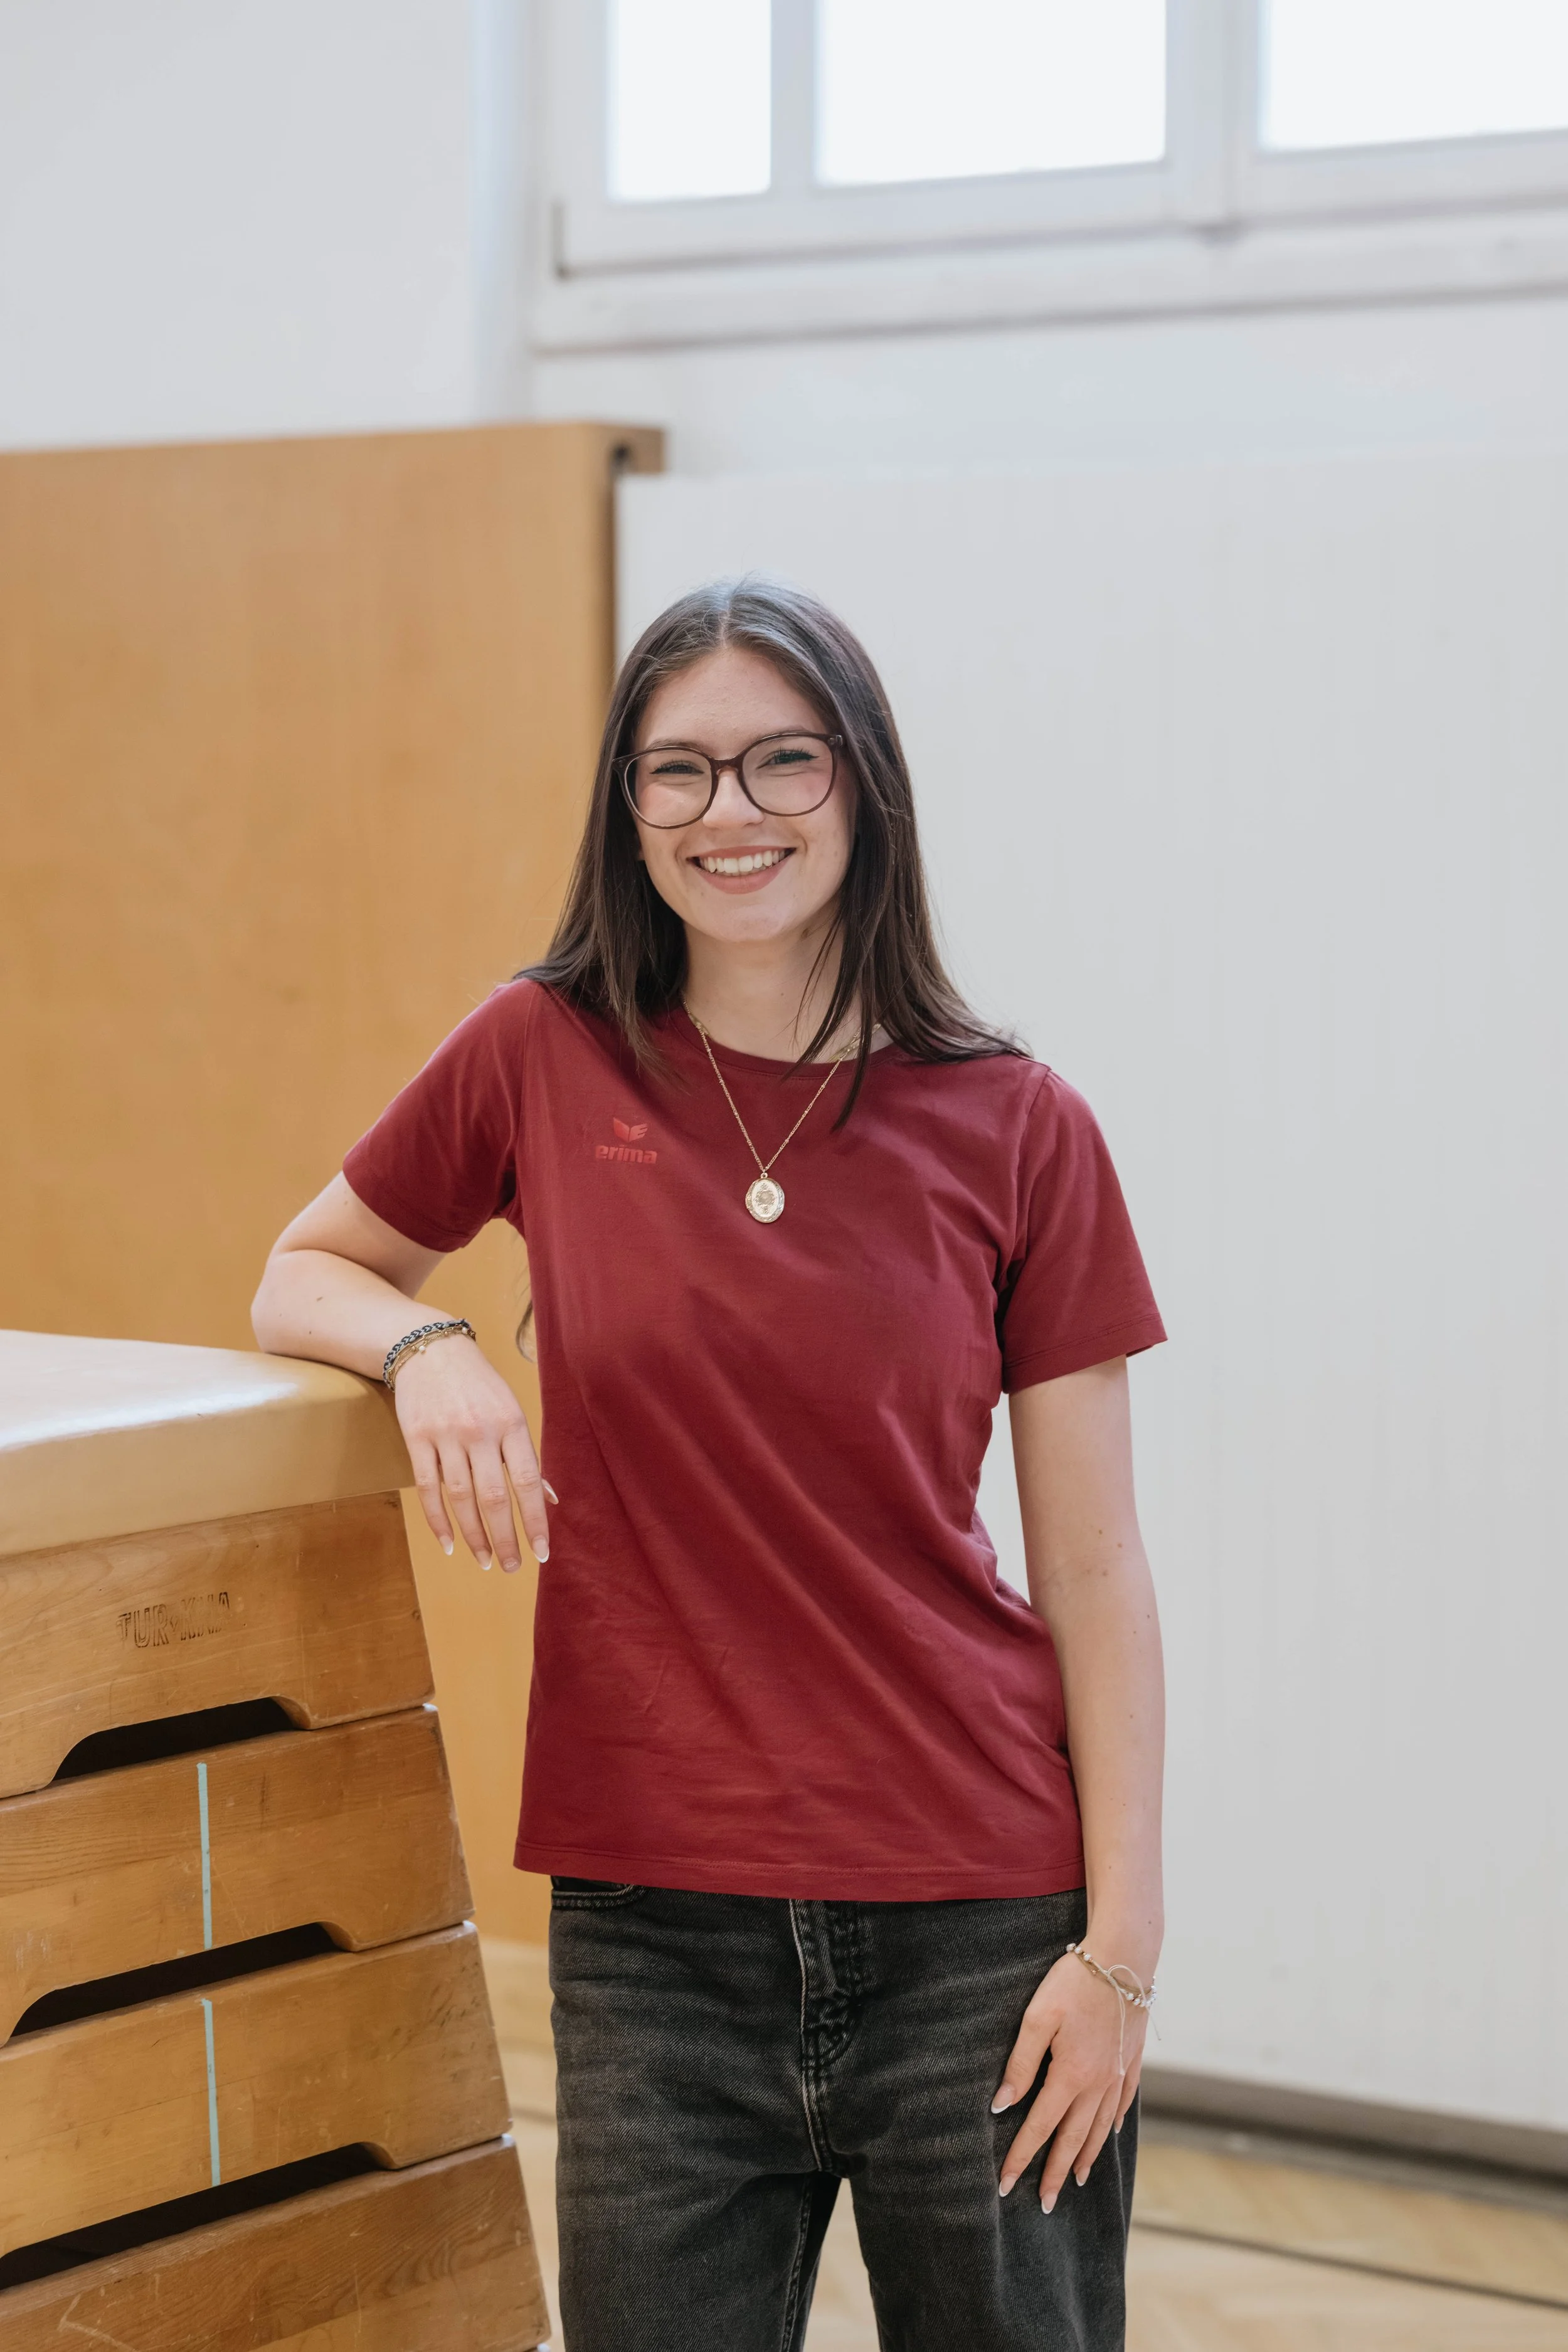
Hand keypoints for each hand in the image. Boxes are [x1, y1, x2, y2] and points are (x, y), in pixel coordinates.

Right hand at [392, 1335, 552, 1573]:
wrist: (431, 1350)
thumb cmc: (479, 1386)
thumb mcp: (511, 1411)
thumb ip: (527, 1456)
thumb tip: (551, 1499)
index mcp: (511, 1424)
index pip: (528, 1481)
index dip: (535, 1520)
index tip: (542, 1553)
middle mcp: (480, 1431)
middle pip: (493, 1496)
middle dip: (504, 1538)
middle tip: (511, 1567)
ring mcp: (446, 1435)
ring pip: (460, 1497)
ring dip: (473, 1535)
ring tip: (484, 1561)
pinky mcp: (416, 1438)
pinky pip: (428, 1488)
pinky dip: (437, 1520)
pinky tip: (449, 1543)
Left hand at [992, 1944, 1148, 2210]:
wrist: (1125, 1958)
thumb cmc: (1074, 1982)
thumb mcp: (1037, 2017)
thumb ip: (1020, 2064)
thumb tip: (1001, 2105)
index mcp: (1070, 2075)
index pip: (1039, 2127)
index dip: (1021, 2158)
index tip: (1006, 2185)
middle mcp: (1098, 2083)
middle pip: (1073, 2138)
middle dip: (1055, 2172)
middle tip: (1044, 2203)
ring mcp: (1119, 2073)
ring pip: (1099, 2127)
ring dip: (1085, 2156)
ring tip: (1074, 2179)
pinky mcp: (1133, 2058)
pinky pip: (1122, 2102)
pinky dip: (1112, 2124)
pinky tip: (1108, 2133)